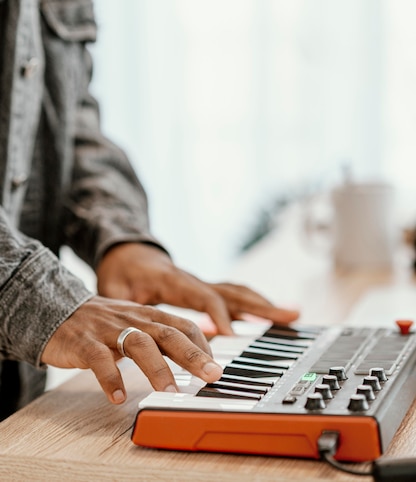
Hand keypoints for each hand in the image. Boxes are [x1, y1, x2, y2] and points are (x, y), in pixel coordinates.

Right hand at [41, 296, 222, 403]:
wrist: (57, 309)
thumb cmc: (102, 322)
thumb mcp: (135, 323)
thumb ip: (160, 337)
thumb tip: (193, 356)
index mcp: (148, 315)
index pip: (183, 325)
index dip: (202, 344)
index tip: (217, 367)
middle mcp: (133, 319)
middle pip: (168, 333)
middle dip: (192, 354)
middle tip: (211, 375)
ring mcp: (109, 329)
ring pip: (138, 344)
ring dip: (157, 369)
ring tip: (170, 393)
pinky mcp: (84, 343)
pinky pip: (99, 360)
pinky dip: (110, 378)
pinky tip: (118, 397)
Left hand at [96, 243, 299, 334]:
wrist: (127, 253)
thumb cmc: (120, 272)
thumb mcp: (113, 290)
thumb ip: (122, 310)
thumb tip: (130, 334)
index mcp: (174, 280)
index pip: (203, 296)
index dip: (218, 314)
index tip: (230, 334)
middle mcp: (194, 280)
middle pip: (233, 292)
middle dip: (261, 306)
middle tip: (289, 317)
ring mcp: (202, 285)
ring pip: (238, 293)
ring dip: (265, 305)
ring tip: (293, 315)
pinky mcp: (204, 291)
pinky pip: (234, 297)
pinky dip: (255, 306)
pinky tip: (272, 316)